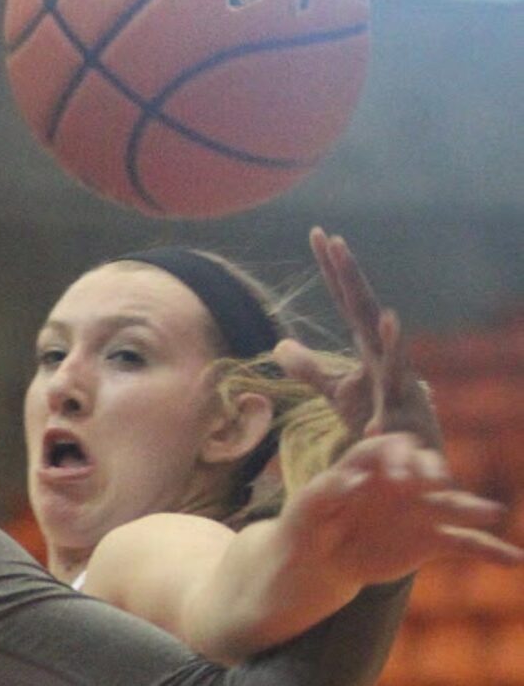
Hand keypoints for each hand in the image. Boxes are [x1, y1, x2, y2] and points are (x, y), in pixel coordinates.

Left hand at [271, 228, 441, 448]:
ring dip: (391, 338)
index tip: (317, 233)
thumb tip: (279, 346)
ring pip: (395, 359)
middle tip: (336, 242)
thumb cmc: (374, 415)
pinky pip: (392, 418)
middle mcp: (386, 357)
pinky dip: (385, 421)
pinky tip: (377, 424)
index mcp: (368, 345)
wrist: (407, 453)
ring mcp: (398, 385)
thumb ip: (309, 367)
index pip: (346, 299)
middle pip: (365, 312)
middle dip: (352, 279)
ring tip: (385, 315)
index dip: (332, 269)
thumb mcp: (335, 390)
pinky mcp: (401, 420)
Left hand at [282, 432, 519, 586]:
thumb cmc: (310, 523)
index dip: (397, 458)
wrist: (322, 557)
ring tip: (489, 513)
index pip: (392, 447)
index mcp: (374, 464)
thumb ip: (328, 489)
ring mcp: (423, 510)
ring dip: (472, 508)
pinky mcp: (433, 539)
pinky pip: (467, 544)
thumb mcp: (307, 506)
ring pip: (454, 505)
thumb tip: (354, 481)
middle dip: (431, 473)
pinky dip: (491, 551)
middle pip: (429, 467)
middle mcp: (406, 482)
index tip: (395, 479)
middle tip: (431, 485)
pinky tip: (515, 559)